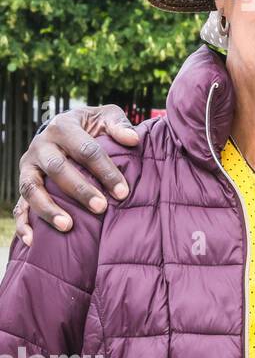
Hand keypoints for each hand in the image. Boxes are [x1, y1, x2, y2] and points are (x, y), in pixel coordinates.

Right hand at [14, 104, 138, 244]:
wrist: (63, 127)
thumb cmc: (92, 126)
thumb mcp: (105, 117)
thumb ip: (119, 126)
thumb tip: (133, 140)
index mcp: (63, 127)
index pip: (86, 150)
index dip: (105, 171)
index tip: (122, 192)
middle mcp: (41, 146)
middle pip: (57, 169)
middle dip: (79, 190)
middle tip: (101, 207)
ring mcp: (29, 166)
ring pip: (31, 188)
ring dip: (48, 208)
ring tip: (68, 226)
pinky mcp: (23, 183)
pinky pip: (19, 206)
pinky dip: (24, 224)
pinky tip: (33, 240)